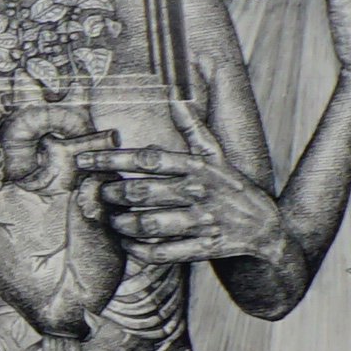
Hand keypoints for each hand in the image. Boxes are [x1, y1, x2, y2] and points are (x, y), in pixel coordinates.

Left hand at [93, 95, 290, 271]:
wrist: (265, 227)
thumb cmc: (232, 187)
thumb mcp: (217, 156)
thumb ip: (194, 130)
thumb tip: (175, 98)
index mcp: (197, 167)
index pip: (148, 158)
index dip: (112, 159)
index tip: (85, 160)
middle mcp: (198, 192)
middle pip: (142, 191)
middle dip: (112, 193)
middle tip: (99, 194)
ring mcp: (201, 221)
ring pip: (148, 224)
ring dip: (121, 224)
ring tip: (111, 220)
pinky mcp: (203, 248)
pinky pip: (162, 253)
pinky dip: (138, 250)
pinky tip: (127, 244)